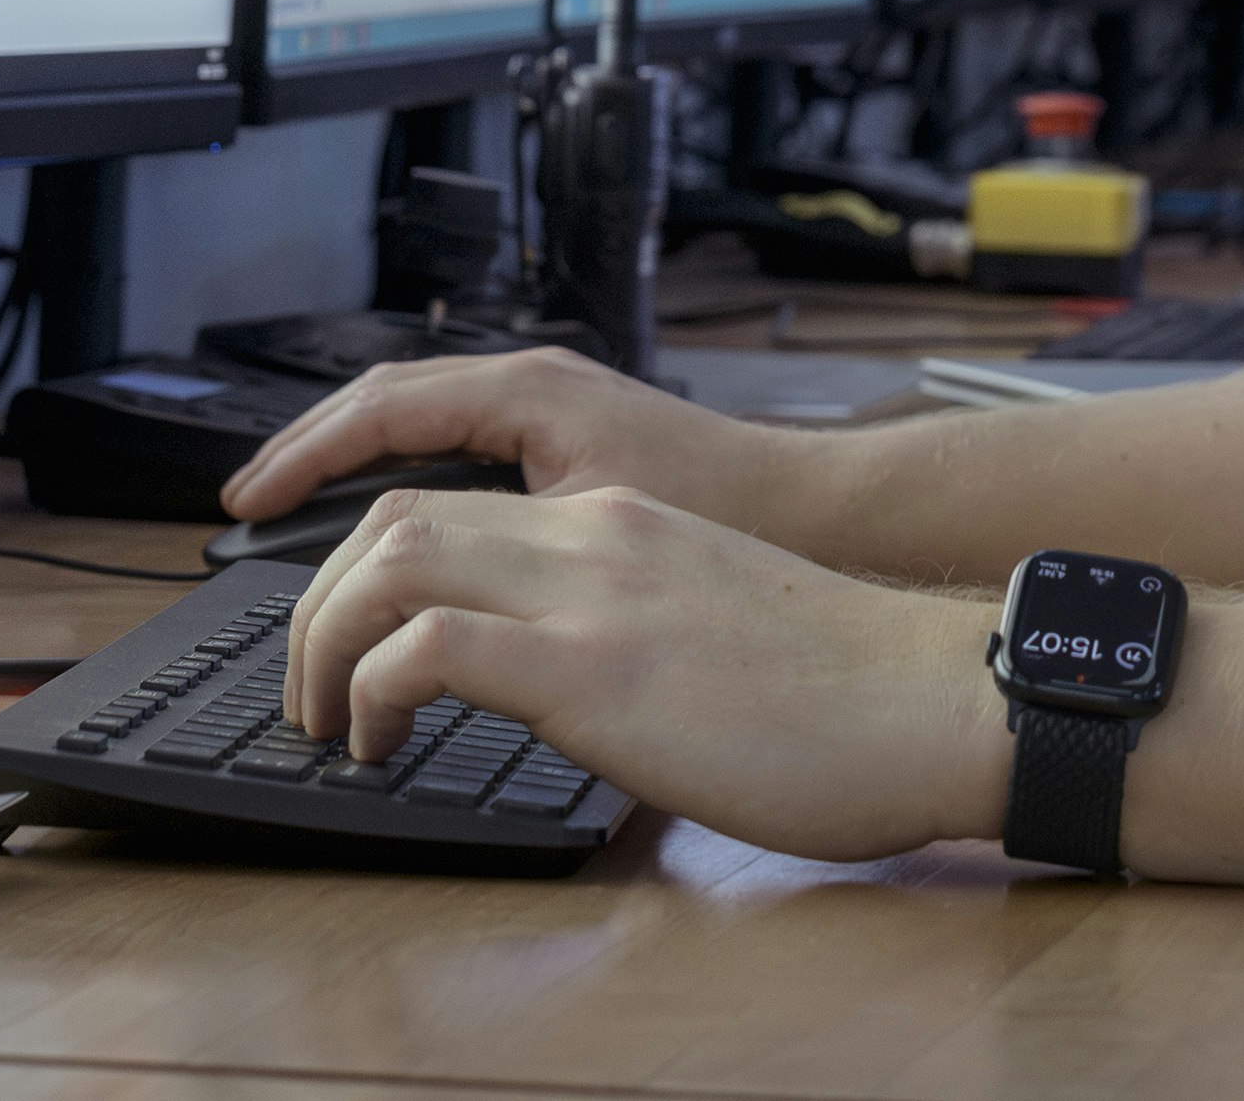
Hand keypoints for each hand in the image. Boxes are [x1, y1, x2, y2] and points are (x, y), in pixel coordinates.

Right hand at [220, 343, 824, 543]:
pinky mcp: (571, 446)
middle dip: (310, 454)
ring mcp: (552, 410)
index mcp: (528, 392)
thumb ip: (499, 544)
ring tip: (296, 518)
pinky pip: (460, 447)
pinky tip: (389, 530)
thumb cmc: (731, 516)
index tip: (245, 501)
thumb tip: (405, 573)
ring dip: (354, 465)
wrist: (827, 514)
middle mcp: (534, 386)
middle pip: (387, 406)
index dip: (303, 457)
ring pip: (421, 426)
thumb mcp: (597, 529)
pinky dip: (408, 479)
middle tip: (246, 507)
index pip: (381, 410)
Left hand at [279, 484, 1010, 866]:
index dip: (366, 561)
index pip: (450, 500)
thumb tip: (574, 693)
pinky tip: (380, 741)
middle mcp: (596, 535)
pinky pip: (429, 646)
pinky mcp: (592, 666)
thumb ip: (633, 632)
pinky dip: (374, 689)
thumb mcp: (715, 632)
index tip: (340, 634)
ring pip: (392, 557)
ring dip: (327, 638)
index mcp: (624, 527)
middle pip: (397, 513)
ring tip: (325, 717)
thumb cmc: (851, 698)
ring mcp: (592, 592)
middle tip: (308, 686)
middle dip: (319, 599)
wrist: (935, 697)